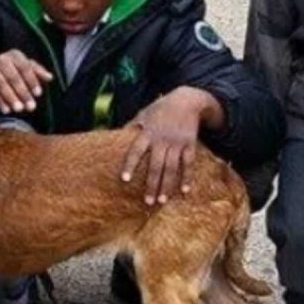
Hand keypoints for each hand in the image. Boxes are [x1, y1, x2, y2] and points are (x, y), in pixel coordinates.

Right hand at [0, 50, 52, 113]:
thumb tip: (50, 78)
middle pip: (13, 77)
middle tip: (31, 107)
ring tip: (19, 109)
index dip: (32, 81)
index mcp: (15, 56)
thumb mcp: (25, 65)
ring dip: (10, 98)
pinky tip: (6, 110)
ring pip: (1, 85)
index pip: (25, 68)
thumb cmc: (13, 66)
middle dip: (23, 93)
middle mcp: (2, 61)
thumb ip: (38, 71)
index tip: (39, 94)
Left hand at [120, 87, 217, 204]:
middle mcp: (161, 139)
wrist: (187, 100)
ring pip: (171, 168)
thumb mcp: (143, 114)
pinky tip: (184, 191)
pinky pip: (188, 163)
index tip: (124, 179)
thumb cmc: (161, 109)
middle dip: (151, 185)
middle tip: (147, 202)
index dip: (130, 165)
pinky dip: (187, 177)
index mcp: (147, 133)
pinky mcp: (189, 144)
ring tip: (162, 201)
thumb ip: (131, 126)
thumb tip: (114, 135)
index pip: (136, 150)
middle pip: (155, 165)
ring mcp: (176, 143)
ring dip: (167, 186)